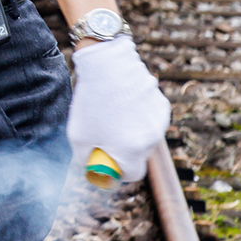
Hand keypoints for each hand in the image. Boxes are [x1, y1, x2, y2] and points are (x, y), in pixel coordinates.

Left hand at [66, 36, 169, 184]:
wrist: (107, 65)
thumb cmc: (89, 101)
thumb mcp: (78, 135)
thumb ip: (84, 158)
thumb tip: (90, 168)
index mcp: (132, 150)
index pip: (132, 174)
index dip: (118, 171)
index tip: (107, 162)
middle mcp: (151, 139)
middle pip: (138, 155)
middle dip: (122, 149)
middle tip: (103, 133)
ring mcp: (159, 122)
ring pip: (144, 136)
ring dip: (130, 130)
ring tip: (111, 112)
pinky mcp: (162, 106)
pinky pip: (149, 119)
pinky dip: (137, 115)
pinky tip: (123, 101)